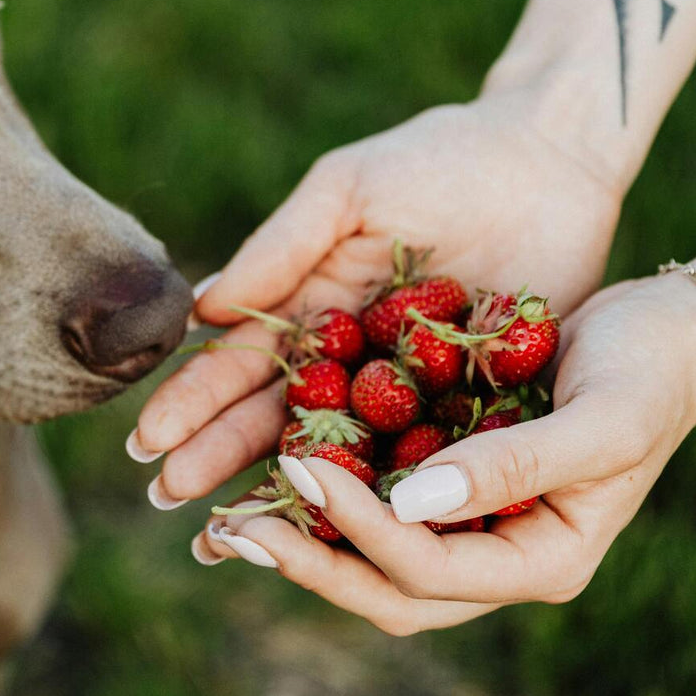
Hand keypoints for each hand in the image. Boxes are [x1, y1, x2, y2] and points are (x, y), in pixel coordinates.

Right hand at [130, 94, 623, 505]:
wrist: (548, 159)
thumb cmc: (438, 160)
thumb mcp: (348, 191)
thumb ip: (280, 246)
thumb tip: (200, 309)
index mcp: (311, 303)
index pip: (240, 362)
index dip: (193, 402)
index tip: (147, 443)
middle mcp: (349, 356)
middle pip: (273, 416)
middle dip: (217, 456)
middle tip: (166, 501)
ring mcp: (407, 388)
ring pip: (337, 452)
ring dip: (284, 493)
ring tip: (229, 535)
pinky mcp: (470, 406)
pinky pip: (422, 457)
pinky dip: (385, 497)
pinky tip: (345, 537)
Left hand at [192, 270, 695, 633]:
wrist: (663, 331)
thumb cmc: (647, 374)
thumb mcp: (600, 423)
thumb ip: (513, 469)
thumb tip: (411, 506)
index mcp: (538, 559)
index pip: (428, 573)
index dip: (358, 532)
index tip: (300, 470)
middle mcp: (493, 550)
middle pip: (385, 584)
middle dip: (307, 560)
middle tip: (231, 529)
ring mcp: (464, 515)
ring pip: (369, 549)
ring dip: (300, 533)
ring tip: (227, 512)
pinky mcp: (442, 469)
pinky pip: (373, 491)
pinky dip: (323, 484)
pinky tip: (269, 456)